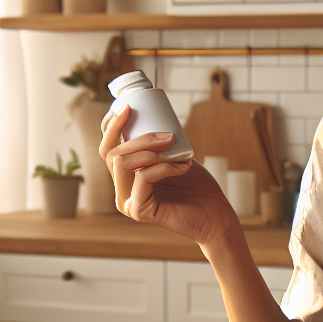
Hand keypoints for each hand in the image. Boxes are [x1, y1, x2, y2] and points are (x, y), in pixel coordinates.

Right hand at [99, 106, 235, 245]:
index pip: (107, 148)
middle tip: (169, 135)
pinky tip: (183, 166)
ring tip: (175, 147)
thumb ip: (161, 144)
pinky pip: (143, 178)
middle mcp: (121, 189)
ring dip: (150, 149)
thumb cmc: (197, 186)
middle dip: (140, 137)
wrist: (215, 215)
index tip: (129, 106)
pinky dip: (163, 167)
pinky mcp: (139, 211)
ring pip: (123, 164)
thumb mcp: (174, 156)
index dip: (112, 126)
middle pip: (113, 153)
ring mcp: (127, 202)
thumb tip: (153, 115)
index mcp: (125, 176)